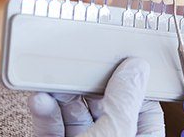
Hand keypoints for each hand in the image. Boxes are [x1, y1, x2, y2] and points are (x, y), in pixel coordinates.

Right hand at [28, 57, 163, 135]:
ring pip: (73, 114)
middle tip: (77, 61)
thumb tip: (136, 67)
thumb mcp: (116, 132)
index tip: (118, 55)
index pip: (143, 105)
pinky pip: (51, 128)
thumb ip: (124, 100)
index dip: (130, 79)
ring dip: (61, 94)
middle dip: (87, 82)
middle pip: (103, 105)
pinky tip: (40, 99)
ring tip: (51, 78)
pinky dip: (44, 112)